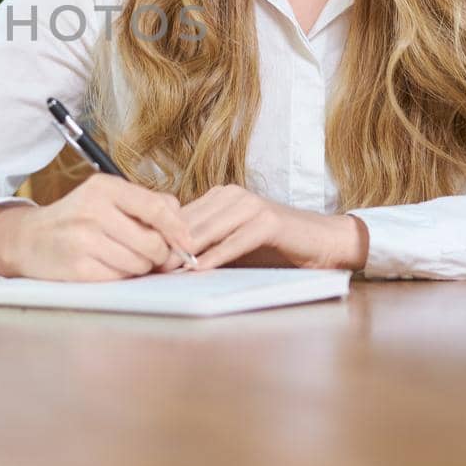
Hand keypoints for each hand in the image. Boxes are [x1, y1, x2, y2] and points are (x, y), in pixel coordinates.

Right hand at [0, 174, 197, 281]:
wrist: (30, 239)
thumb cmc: (77, 218)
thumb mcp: (105, 198)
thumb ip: (146, 204)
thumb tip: (182, 224)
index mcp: (104, 187)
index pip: (157, 207)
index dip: (178, 229)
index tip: (187, 242)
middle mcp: (93, 210)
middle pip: (153, 242)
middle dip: (158, 254)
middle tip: (149, 254)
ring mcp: (83, 239)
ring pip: (140, 263)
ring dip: (139, 267)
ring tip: (121, 257)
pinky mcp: (78, 267)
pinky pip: (120, 278)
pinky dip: (120, 276)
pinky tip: (106, 266)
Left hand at [160, 184, 368, 271]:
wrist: (320, 242)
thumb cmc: (274, 247)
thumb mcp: (232, 244)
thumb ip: (204, 246)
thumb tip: (168, 262)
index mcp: (219, 196)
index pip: (181, 216)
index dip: (163, 237)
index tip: (144, 258)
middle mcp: (232, 195)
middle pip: (191, 222)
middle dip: (170, 247)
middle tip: (151, 268)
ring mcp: (250, 205)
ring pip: (208, 229)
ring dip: (188, 252)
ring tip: (168, 270)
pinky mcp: (268, 221)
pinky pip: (235, 240)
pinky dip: (217, 255)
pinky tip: (201, 268)